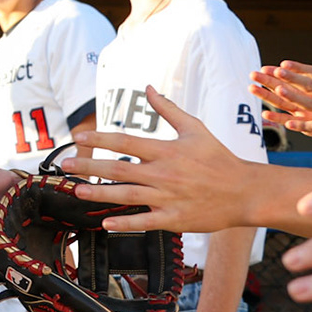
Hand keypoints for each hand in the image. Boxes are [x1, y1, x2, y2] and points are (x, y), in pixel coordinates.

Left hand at [68, 87, 259, 232]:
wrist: (245, 192)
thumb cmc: (219, 158)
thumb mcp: (195, 128)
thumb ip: (168, 109)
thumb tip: (148, 87)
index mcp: (166, 150)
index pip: (125, 142)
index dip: (99, 138)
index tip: (78, 137)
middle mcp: (163, 174)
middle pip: (118, 169)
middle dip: (88, 166)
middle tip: (66, 165)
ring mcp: (168, 198)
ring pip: (126, 195)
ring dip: (98, 194)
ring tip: (76, 191)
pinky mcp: (174, 219)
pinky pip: (145, 222)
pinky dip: (125, 223)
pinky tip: (105, 222)